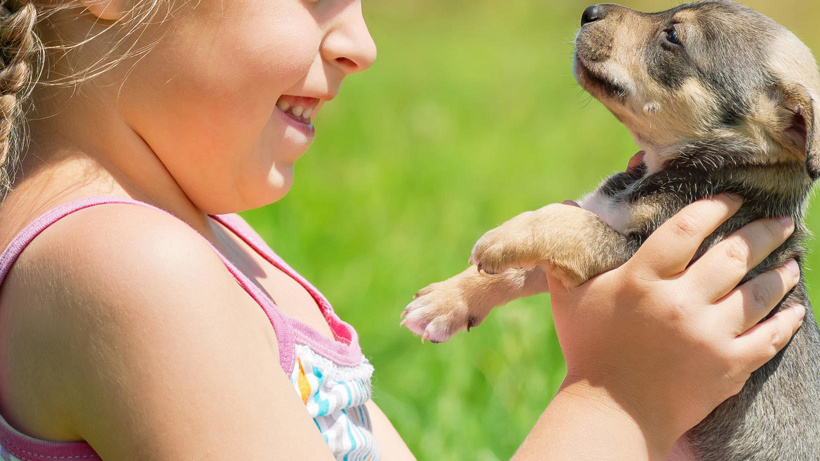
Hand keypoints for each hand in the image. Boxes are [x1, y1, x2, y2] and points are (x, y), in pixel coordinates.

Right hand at [541, 194, 804, 457]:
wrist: (612, 412)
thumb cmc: (587, 349)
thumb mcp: (568, 297)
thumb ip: (568, 255)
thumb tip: (560, 209)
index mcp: (642, 281)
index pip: (686, 229)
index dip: (713, 208)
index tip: (730, 198)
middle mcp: (680, 303)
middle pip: (733, 255)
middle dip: (762, 233)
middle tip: (778, 221)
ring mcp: (709, 335)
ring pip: (759, 293)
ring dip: (780, 273)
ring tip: (791, 261)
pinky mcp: (729, 365)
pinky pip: (770, 337)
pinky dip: (787, 320)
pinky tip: (795, 309)